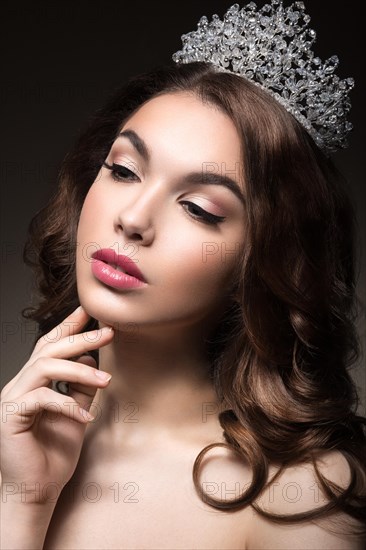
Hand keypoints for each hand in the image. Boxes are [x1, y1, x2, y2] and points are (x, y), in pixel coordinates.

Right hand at [0, 306, 113, 504]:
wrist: (36, 492)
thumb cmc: (54, 455)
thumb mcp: (76, 413)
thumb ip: (82, 386)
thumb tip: (92, 359)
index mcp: (33, 382)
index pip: (50, 346)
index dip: (68, 326)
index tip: (89, 310)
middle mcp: (20, 385)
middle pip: (48, 350)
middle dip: (81, 338)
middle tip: (109, 332)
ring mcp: (12, 399)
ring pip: (44, 367)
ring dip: (79, 370)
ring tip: (106, 380)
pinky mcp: (10, 417)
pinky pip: (41, 398)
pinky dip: (67, 404)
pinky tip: (86, 418)